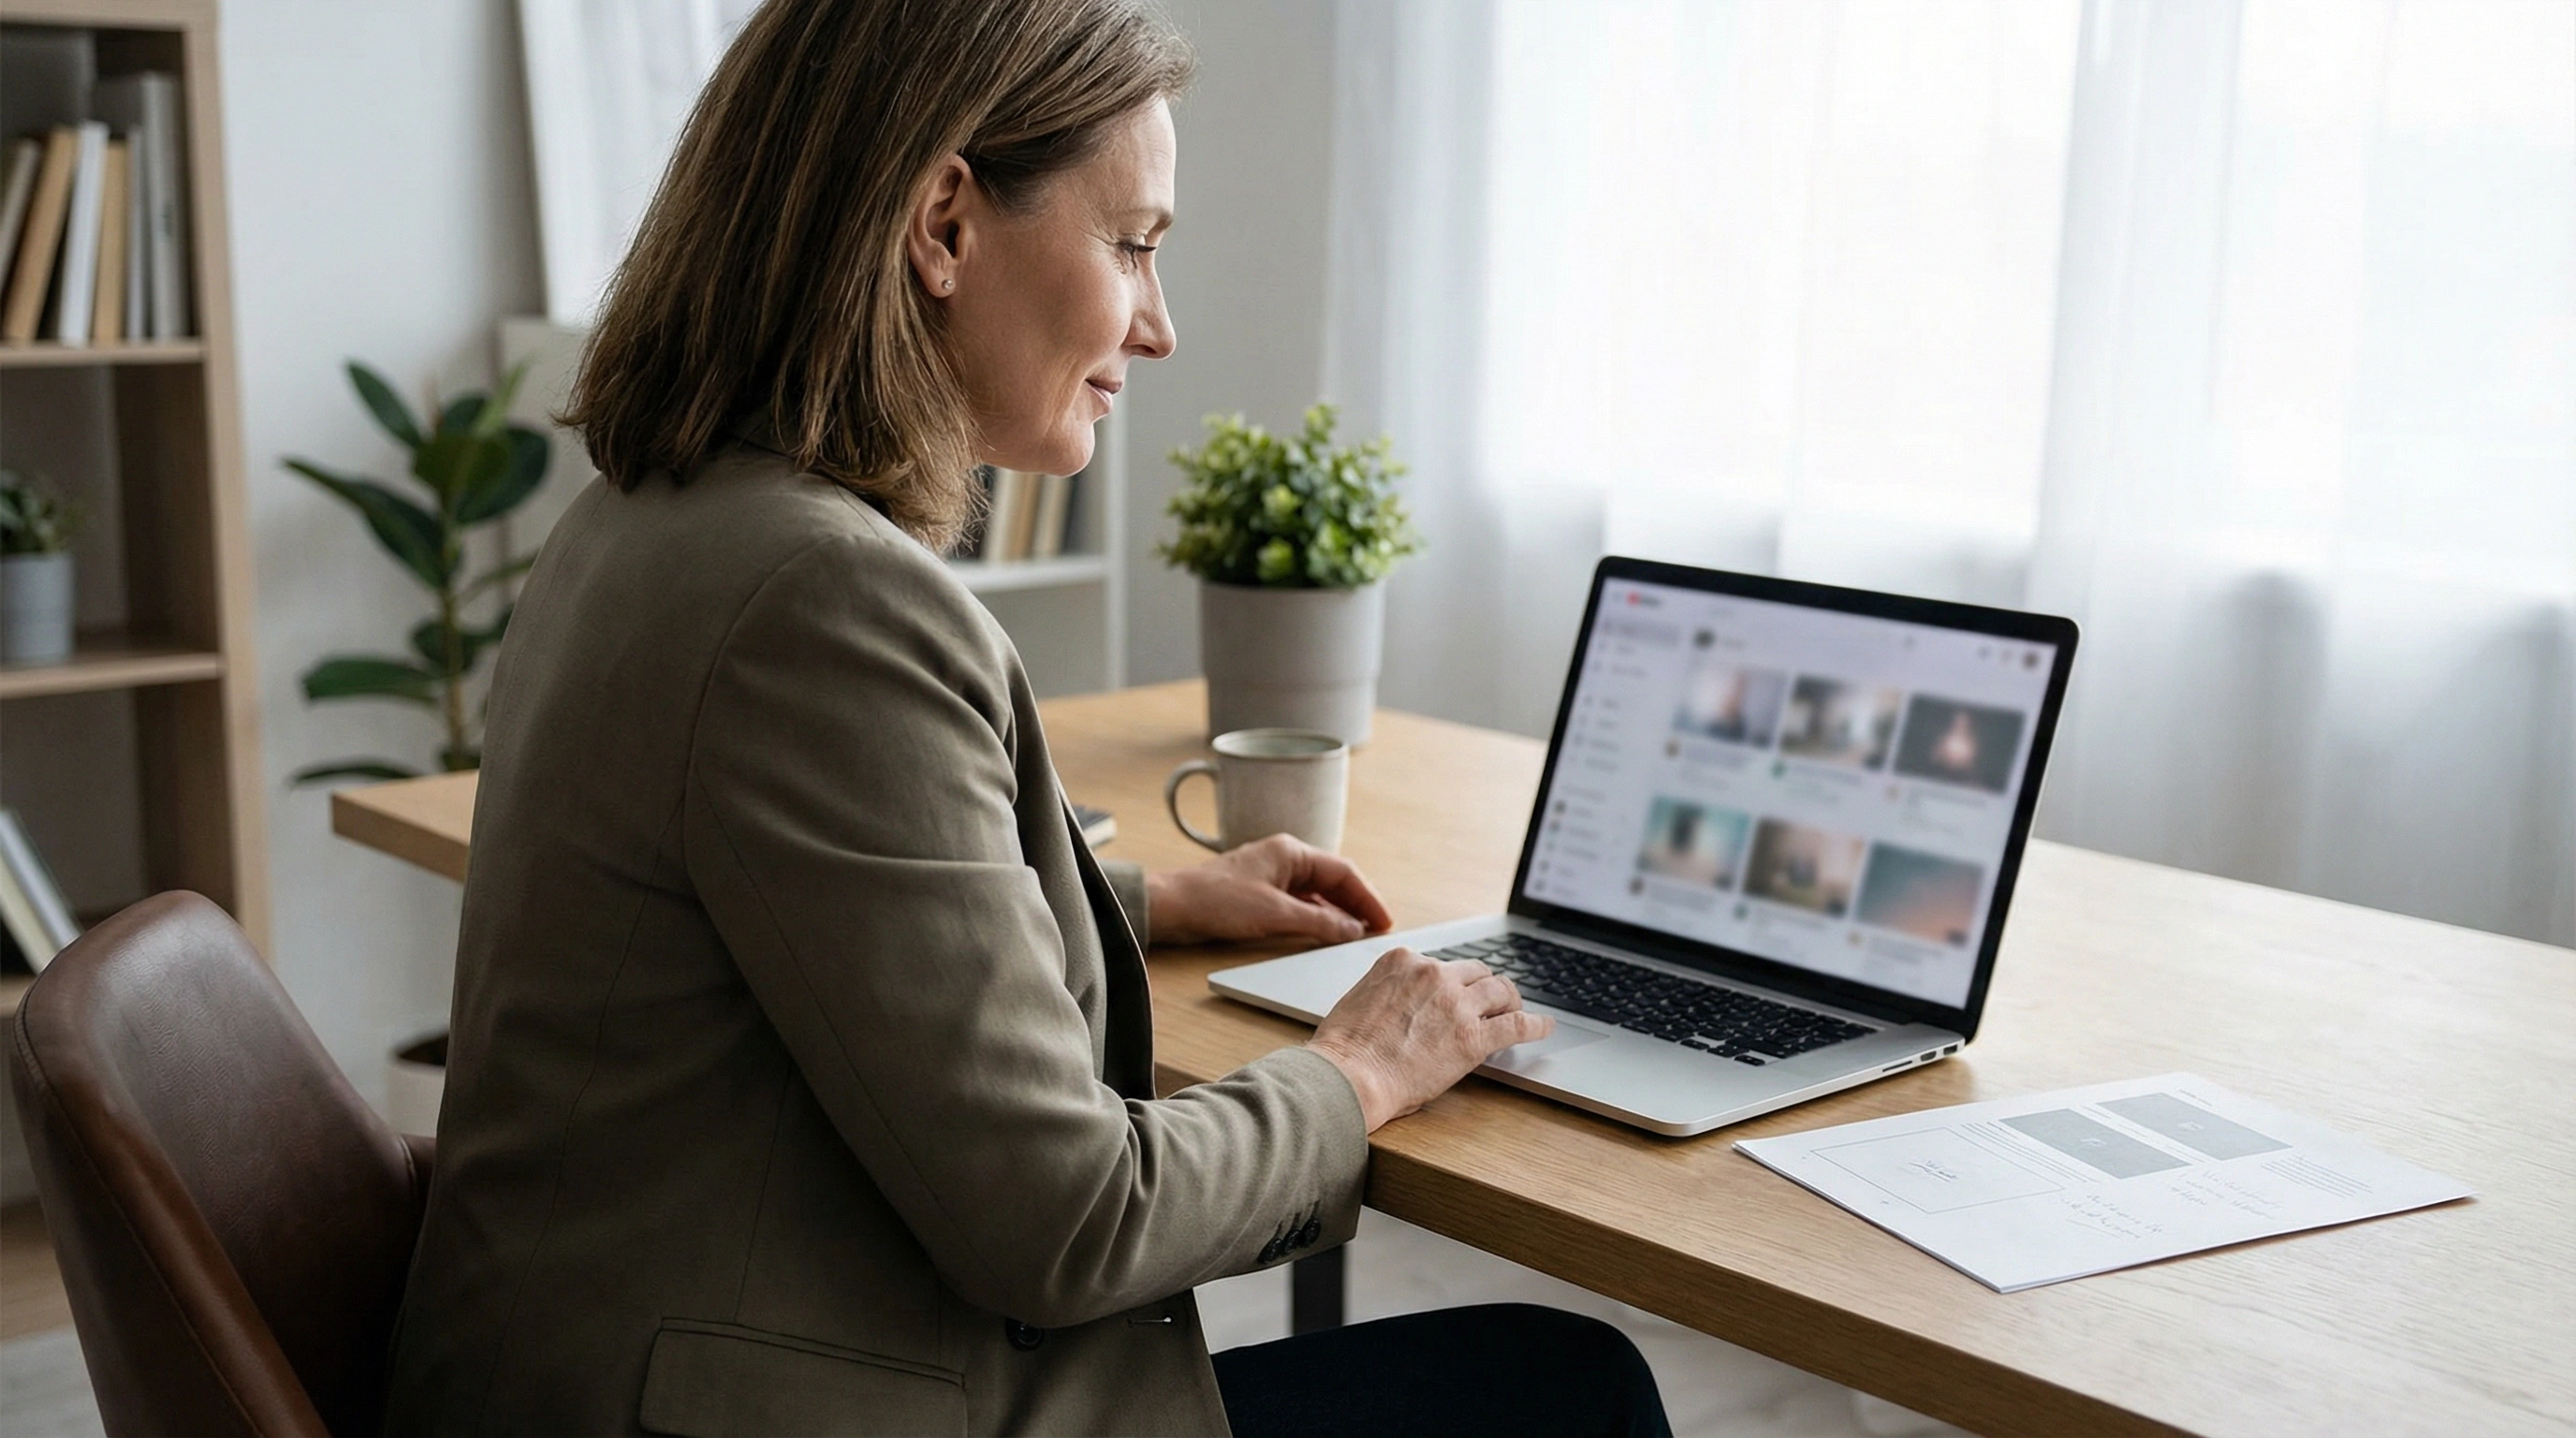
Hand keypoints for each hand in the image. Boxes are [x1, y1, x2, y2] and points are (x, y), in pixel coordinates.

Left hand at [1144, 834, 1395, 947]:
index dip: (1368, 897)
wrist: (1171, 907)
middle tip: (1376, 929)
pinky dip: (1316, 917)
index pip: (1343, 871)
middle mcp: (1284, 859)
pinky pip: (1299, 903)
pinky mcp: (1260, 893)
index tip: (1384, 921)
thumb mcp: (1275, 914)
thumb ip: (1319, 923)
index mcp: (1291, 852)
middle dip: (1356, 903)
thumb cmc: (1217, 901)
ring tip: (1355, 935)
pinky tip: (1323, 933)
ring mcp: (1272, 876)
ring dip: (1337, 912)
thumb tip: (1352, 929)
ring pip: (1317, 893)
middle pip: (1332, 880)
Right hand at [1304, 948, 1552, 1130]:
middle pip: (1476, 970)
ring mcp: (1456, 1002)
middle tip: (1493, 1001)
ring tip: (1517, 1010)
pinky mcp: (1473, 1035)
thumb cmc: (1346, 1049)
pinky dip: (1535, 1025)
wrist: (1348, 1076)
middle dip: (1484, 986)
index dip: (1452, 982)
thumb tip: (1406, 1006)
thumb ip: (1391, 991)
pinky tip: (1544, 1027)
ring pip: (1500, 989)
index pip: (1441, 963)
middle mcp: (1432, 973)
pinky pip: (1517, 1024)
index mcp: (1402, 961)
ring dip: (1510, 1000)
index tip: (1456, 992)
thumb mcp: (1363, 998)